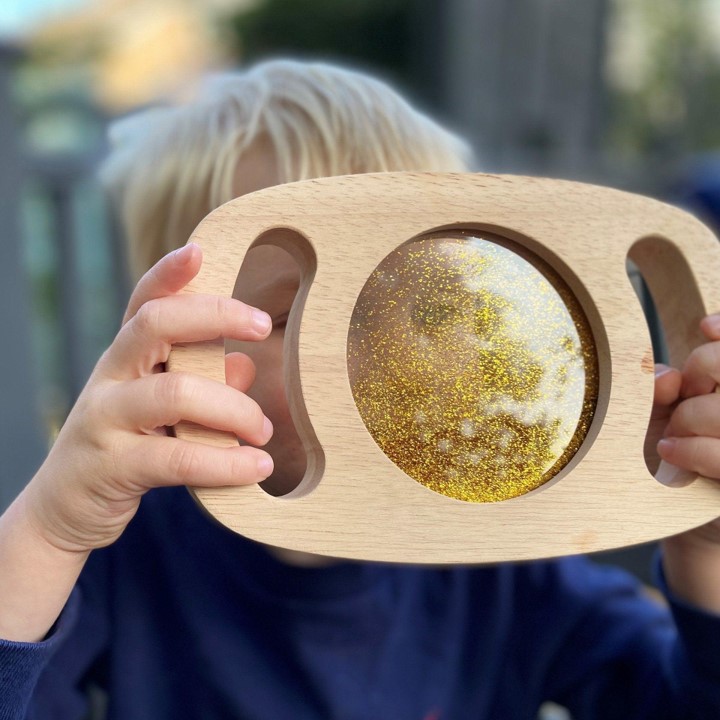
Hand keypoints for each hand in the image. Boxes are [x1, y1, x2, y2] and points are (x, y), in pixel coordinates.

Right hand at [25, 243, 273, 553]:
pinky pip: (178, 457)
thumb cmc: (127, 447)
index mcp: (125, 358)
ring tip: (264, 431)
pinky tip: (257, 468)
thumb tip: (245, 364)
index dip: (169, 274)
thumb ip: (203, 384)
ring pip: (175, 392)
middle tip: (265, 326)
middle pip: (155, 325)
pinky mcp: (112, 467)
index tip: (201, 250)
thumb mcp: (163, 411)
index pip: (144, 303)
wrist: (64, 509)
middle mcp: (110, 378)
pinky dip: (226, 461)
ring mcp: (104, 420)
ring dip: (235, 409)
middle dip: (215, 315)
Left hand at [657, 314, 719, 543]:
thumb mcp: (675, 413)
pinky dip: (689, 449)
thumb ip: (672, 388)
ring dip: (688, 416)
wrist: (697, 521)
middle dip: (704, 369)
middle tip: (684, 392)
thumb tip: (666, 377)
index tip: (704, 328)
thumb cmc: (689, 454)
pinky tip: (668, 450)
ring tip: (673, 432)